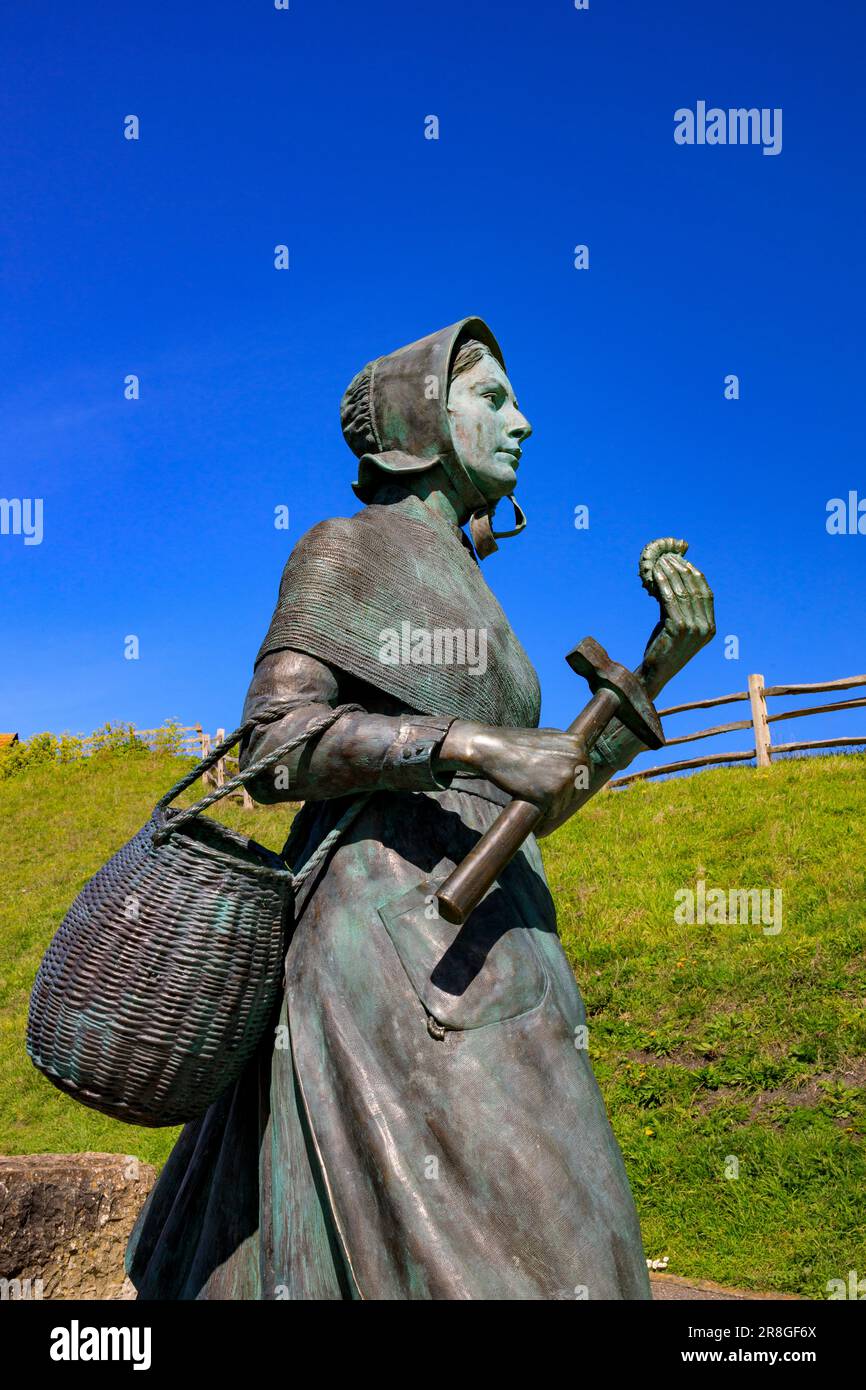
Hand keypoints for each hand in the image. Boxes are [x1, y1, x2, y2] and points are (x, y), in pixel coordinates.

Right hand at [438, 721, 589, 836]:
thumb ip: (567, 749)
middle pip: (579, 789)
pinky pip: (554, 812)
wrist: (491, 749)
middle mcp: (577, 760)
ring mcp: (566, 778)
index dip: (570, 781)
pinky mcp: (552, 794)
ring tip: (532, 791)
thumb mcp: (549, 737)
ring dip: (552, 804)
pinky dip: (543, 813)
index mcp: (579, 744)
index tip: (554, 782)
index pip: (586, 772)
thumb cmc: (516, 744)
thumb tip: (581, 762)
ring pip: (566, 802)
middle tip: (540, 789)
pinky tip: (530, 801)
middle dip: (562, 794)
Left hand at [638, 539, 714, 696]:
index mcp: (711, 627)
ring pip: (682, 593)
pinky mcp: (678, 628)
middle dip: (682, 571)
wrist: (655, 674)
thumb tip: (674, 579)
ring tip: (661, 562)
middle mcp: (706, 628)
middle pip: (695, 590)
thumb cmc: (664, 649)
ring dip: (671, 574)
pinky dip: (663, 585)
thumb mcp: (677, 625)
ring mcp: (693, 629)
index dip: (696, 576)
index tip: (685, 562)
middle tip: (670, 557)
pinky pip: (670, 600)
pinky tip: (657, 575)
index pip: (707, 594)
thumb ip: (680, 607)